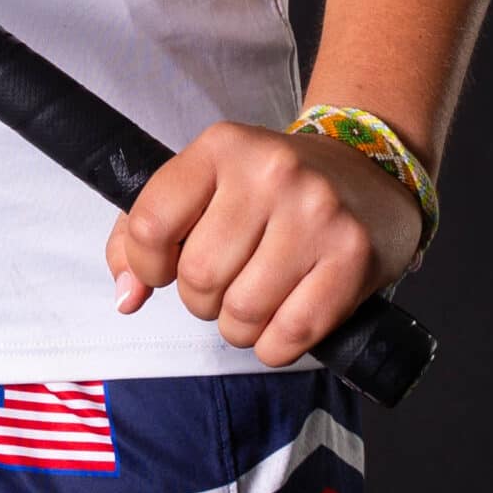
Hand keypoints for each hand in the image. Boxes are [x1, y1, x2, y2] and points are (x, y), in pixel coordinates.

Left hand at [103, 121, 424, 368]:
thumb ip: (145, 230)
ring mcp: (315, 213)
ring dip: (237, 327)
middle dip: (200, 300)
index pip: (151, 222)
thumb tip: (126, 296)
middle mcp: (269, 172)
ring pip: (242, 311)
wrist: (366, 171)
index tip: (163, 270)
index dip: (146, 264)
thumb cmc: (271, 187)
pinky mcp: (352, 257)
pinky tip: (282, 323)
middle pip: (199, 276)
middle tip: (222, 286)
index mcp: (221, 146)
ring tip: (252, 303)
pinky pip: (292, 333)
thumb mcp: (205, 181)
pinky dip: (275, 346)